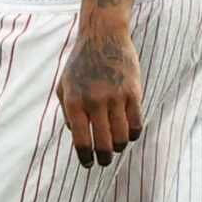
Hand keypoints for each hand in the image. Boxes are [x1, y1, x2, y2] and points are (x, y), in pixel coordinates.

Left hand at [58, 16, 143, 166]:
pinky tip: (128, 133)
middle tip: (104, 161)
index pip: (81, 142)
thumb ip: (68, 114)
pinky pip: (137, 124)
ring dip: (120, 147)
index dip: (85, 159)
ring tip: (116, 146)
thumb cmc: (80, 63)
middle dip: (104, 159)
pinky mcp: (134, 92)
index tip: (88, 165)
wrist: (103, 36)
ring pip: (123, 138)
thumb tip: (78, 139)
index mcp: (74, 102)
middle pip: (104, 145)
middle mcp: (95, 101)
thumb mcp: (64, 86)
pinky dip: (133, 134)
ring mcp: (116, 97)